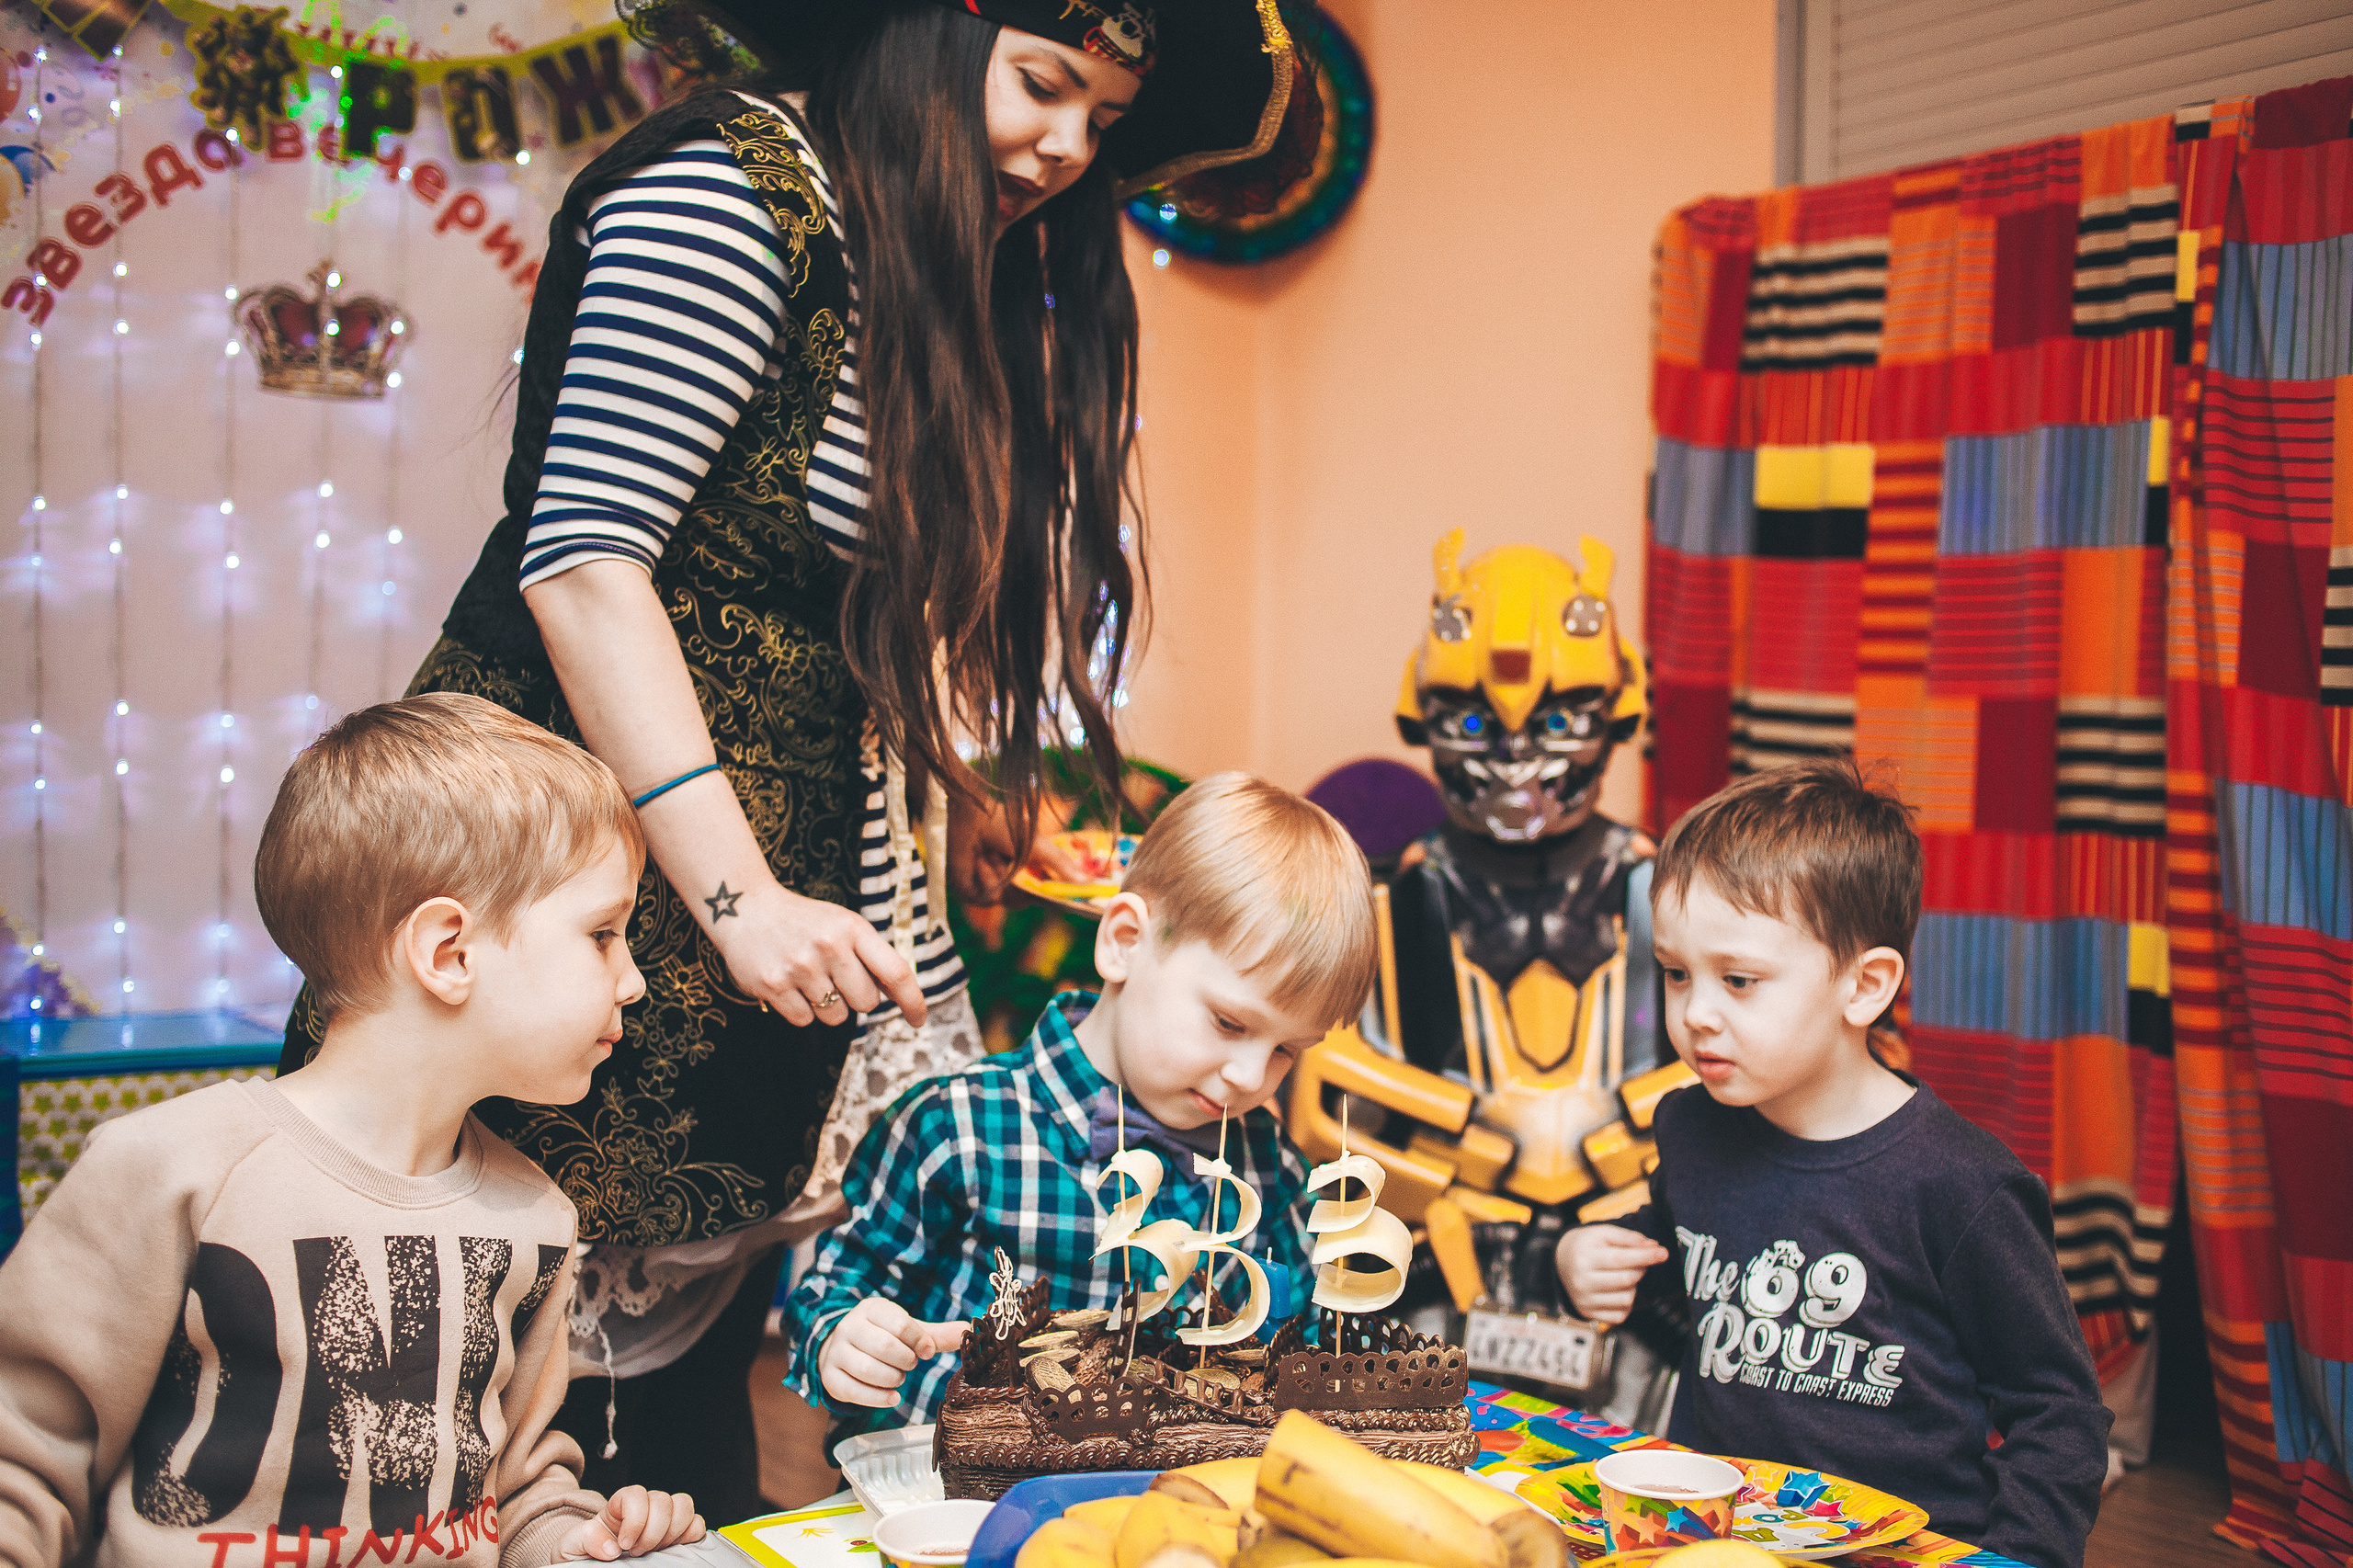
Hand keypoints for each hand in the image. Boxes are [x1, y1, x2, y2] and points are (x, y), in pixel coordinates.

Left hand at [560, 1486, 705, 1559]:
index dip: (634, 1518)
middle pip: (663, 1500)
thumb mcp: (571, 1546)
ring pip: (683, 1506)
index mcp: (618, 1506)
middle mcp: (644, 1508)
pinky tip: (671, 1551)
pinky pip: (697, 1525)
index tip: (624, 1544)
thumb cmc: (582, 1553)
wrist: (590, 1564)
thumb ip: (584, 1539)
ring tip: (655, 1551)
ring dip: (673, 1531)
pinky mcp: (678, 1535)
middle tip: (638, 1551)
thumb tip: (610, 1547)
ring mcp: (663, 1520)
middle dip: (653, 1530)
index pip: (635, 1494)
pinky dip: (689, 1537)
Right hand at [704, 875, 926, 1027]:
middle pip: (866, 1003)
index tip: (919, 1020)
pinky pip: (804, 1020)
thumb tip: (899, 996)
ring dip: (826, 1005)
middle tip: (836, 978)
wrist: (745, 907)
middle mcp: (829, 946)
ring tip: (807, 976)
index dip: (913, 1002)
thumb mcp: (843, 925)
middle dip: (857, 998)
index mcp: (853, 928)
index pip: (896, 972)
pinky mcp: (773, 984)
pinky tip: (788, 983)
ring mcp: (800, 966)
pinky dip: (800, 1009)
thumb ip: (871, 957)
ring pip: (835, 1017)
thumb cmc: (804, 922)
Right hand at [818, 1297, 970, 1408]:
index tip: (928, 1351)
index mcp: (871, 1309)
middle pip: (885, 1348)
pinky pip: (854, 1392)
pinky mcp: (829, 1377)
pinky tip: (893, 1398)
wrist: (841, 1347)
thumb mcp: (906, 1330)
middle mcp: (849, 1327)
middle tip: (911, 1364)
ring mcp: (836, 1352)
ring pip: (869, 1370)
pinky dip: (878, 1398)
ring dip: (893, 1379)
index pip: (900, 1324)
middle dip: (906, 1361)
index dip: (920, 1341)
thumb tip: (968, 1329)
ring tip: (898, 1377)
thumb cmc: (882, 1337)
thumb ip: (934, 1334)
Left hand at [947, 793, 1085, 906]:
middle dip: (1021, 884)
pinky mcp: (971, 891)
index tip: (1065, 899)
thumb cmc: (1005, 825)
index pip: (1043, 895)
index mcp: (1027, 872)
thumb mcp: (1039, 846)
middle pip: (1024, 902)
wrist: (972, 818)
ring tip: (993, 853)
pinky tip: (980, 860)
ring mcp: (989, 888)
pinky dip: (986, 878)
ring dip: (1002, 875)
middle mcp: (1009, 882)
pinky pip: (987, 898)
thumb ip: (1061, 865)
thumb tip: (1087, 882)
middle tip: (1016, 864)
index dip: (1052, 898)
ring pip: (1006, 901)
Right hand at [1556, 1223, 1669, 1324]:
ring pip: (1627, 1299)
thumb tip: (1654, 1247)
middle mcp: (1581, 1281)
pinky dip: (1626, 1303)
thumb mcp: (1603, 1233)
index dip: (1646, 1256)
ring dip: (1634, 1286)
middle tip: (1641, 1261)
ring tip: (1625, 1275)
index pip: (1621, 1259)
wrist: (1562, 1261)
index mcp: (1583, 1256)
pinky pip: (1621, 1315)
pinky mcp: (1589, 1314)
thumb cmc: (1587, 1245)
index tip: (1664, 1253)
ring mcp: (1584, 1300)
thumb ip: (1629, 1237)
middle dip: (1641, 1269)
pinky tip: (1618, 1290)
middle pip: (1627, 1279)